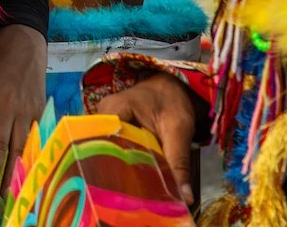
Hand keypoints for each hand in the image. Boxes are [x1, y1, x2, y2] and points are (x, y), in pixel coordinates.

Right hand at [95, 73, 196, 204]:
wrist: (172, 85)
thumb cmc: (173, 101)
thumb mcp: (179, 130)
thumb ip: (179, 162)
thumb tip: (186, 198)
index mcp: (113, 110)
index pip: (105, 144)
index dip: (115, 170)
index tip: (127, 193)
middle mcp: (101, 115)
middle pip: (104, 150)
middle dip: (118, 174)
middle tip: (132, 199)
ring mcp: (103, 121)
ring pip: (108, 151)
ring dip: (120, 170)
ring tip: (130, 193)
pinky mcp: (110, 128)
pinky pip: (113, 148)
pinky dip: (124, 163)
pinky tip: (133, 180)